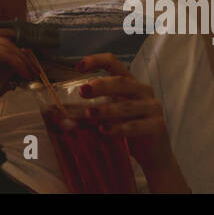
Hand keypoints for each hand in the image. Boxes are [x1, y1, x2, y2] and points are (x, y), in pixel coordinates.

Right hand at [0, 27, 33, 123]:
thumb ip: (8, 63)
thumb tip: (27, 57)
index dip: (17, 45)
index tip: (30, 58)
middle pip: (4, 36)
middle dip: (23, 51)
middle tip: (35, 66)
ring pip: (7, 44)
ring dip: (23, 59)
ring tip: (32, 72)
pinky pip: (5, 52)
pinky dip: (18, 63)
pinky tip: (24, 74)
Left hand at [74, 53, 185, 188]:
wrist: (155, 153)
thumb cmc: (128, 128)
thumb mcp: (108, 115)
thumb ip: (86, 111)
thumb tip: (55, 113)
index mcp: (130, 83)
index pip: (114, 64)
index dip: (97, 61)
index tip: (79, 66)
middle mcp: (143, 91)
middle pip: (122, 82)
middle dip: (101, 85)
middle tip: (82, 91)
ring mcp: (152, 108)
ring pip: (127, 106)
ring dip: (106, 110)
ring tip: (88, 114)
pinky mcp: (158, 126)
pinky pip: (135, 126)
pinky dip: (118, 128)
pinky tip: (104, 131)